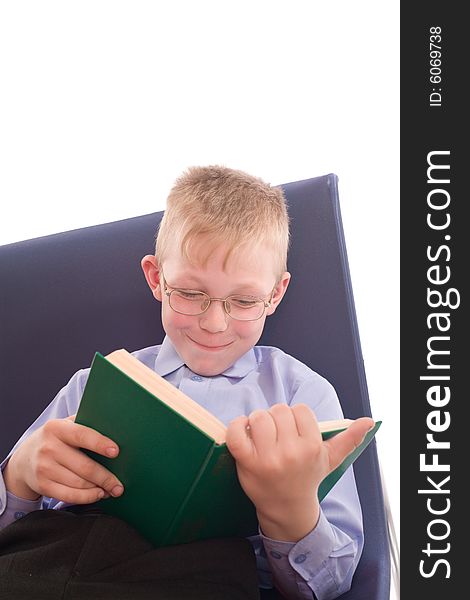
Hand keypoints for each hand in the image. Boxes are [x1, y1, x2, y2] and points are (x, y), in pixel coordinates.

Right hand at [4, 415, 123, 503]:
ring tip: (112, 489)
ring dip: (99, 489)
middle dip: (106, 477)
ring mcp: (44, 468)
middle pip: (84, 466)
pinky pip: (69, 495)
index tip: (116, 451)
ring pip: (79, 483)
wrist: (24, 459)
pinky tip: (97, 494)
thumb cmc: (55, 439)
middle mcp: (49, 447)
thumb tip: (114, 428)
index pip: (82, 435)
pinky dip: (87, 497)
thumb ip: (85, 423)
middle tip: (119, 484)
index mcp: (56, 428)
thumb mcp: (65, 425)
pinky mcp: (43, 485)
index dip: (100, 443)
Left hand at [226, 403, 373, 541]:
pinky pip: (236, 432)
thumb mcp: (330, 459)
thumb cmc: (308, 477)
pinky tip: (244, 431)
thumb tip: (369, 421)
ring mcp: (267, 458)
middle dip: (277, 418)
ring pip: (259, 417)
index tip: (294, 430)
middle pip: (279, 410)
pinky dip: (237, 426)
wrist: (287, 508)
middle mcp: (290, 452)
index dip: (295, 417)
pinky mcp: (246, 462)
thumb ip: (349, 439)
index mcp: (311, 447)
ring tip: (262, 434)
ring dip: (258, 421)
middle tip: (277, 433)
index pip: (300, 410)